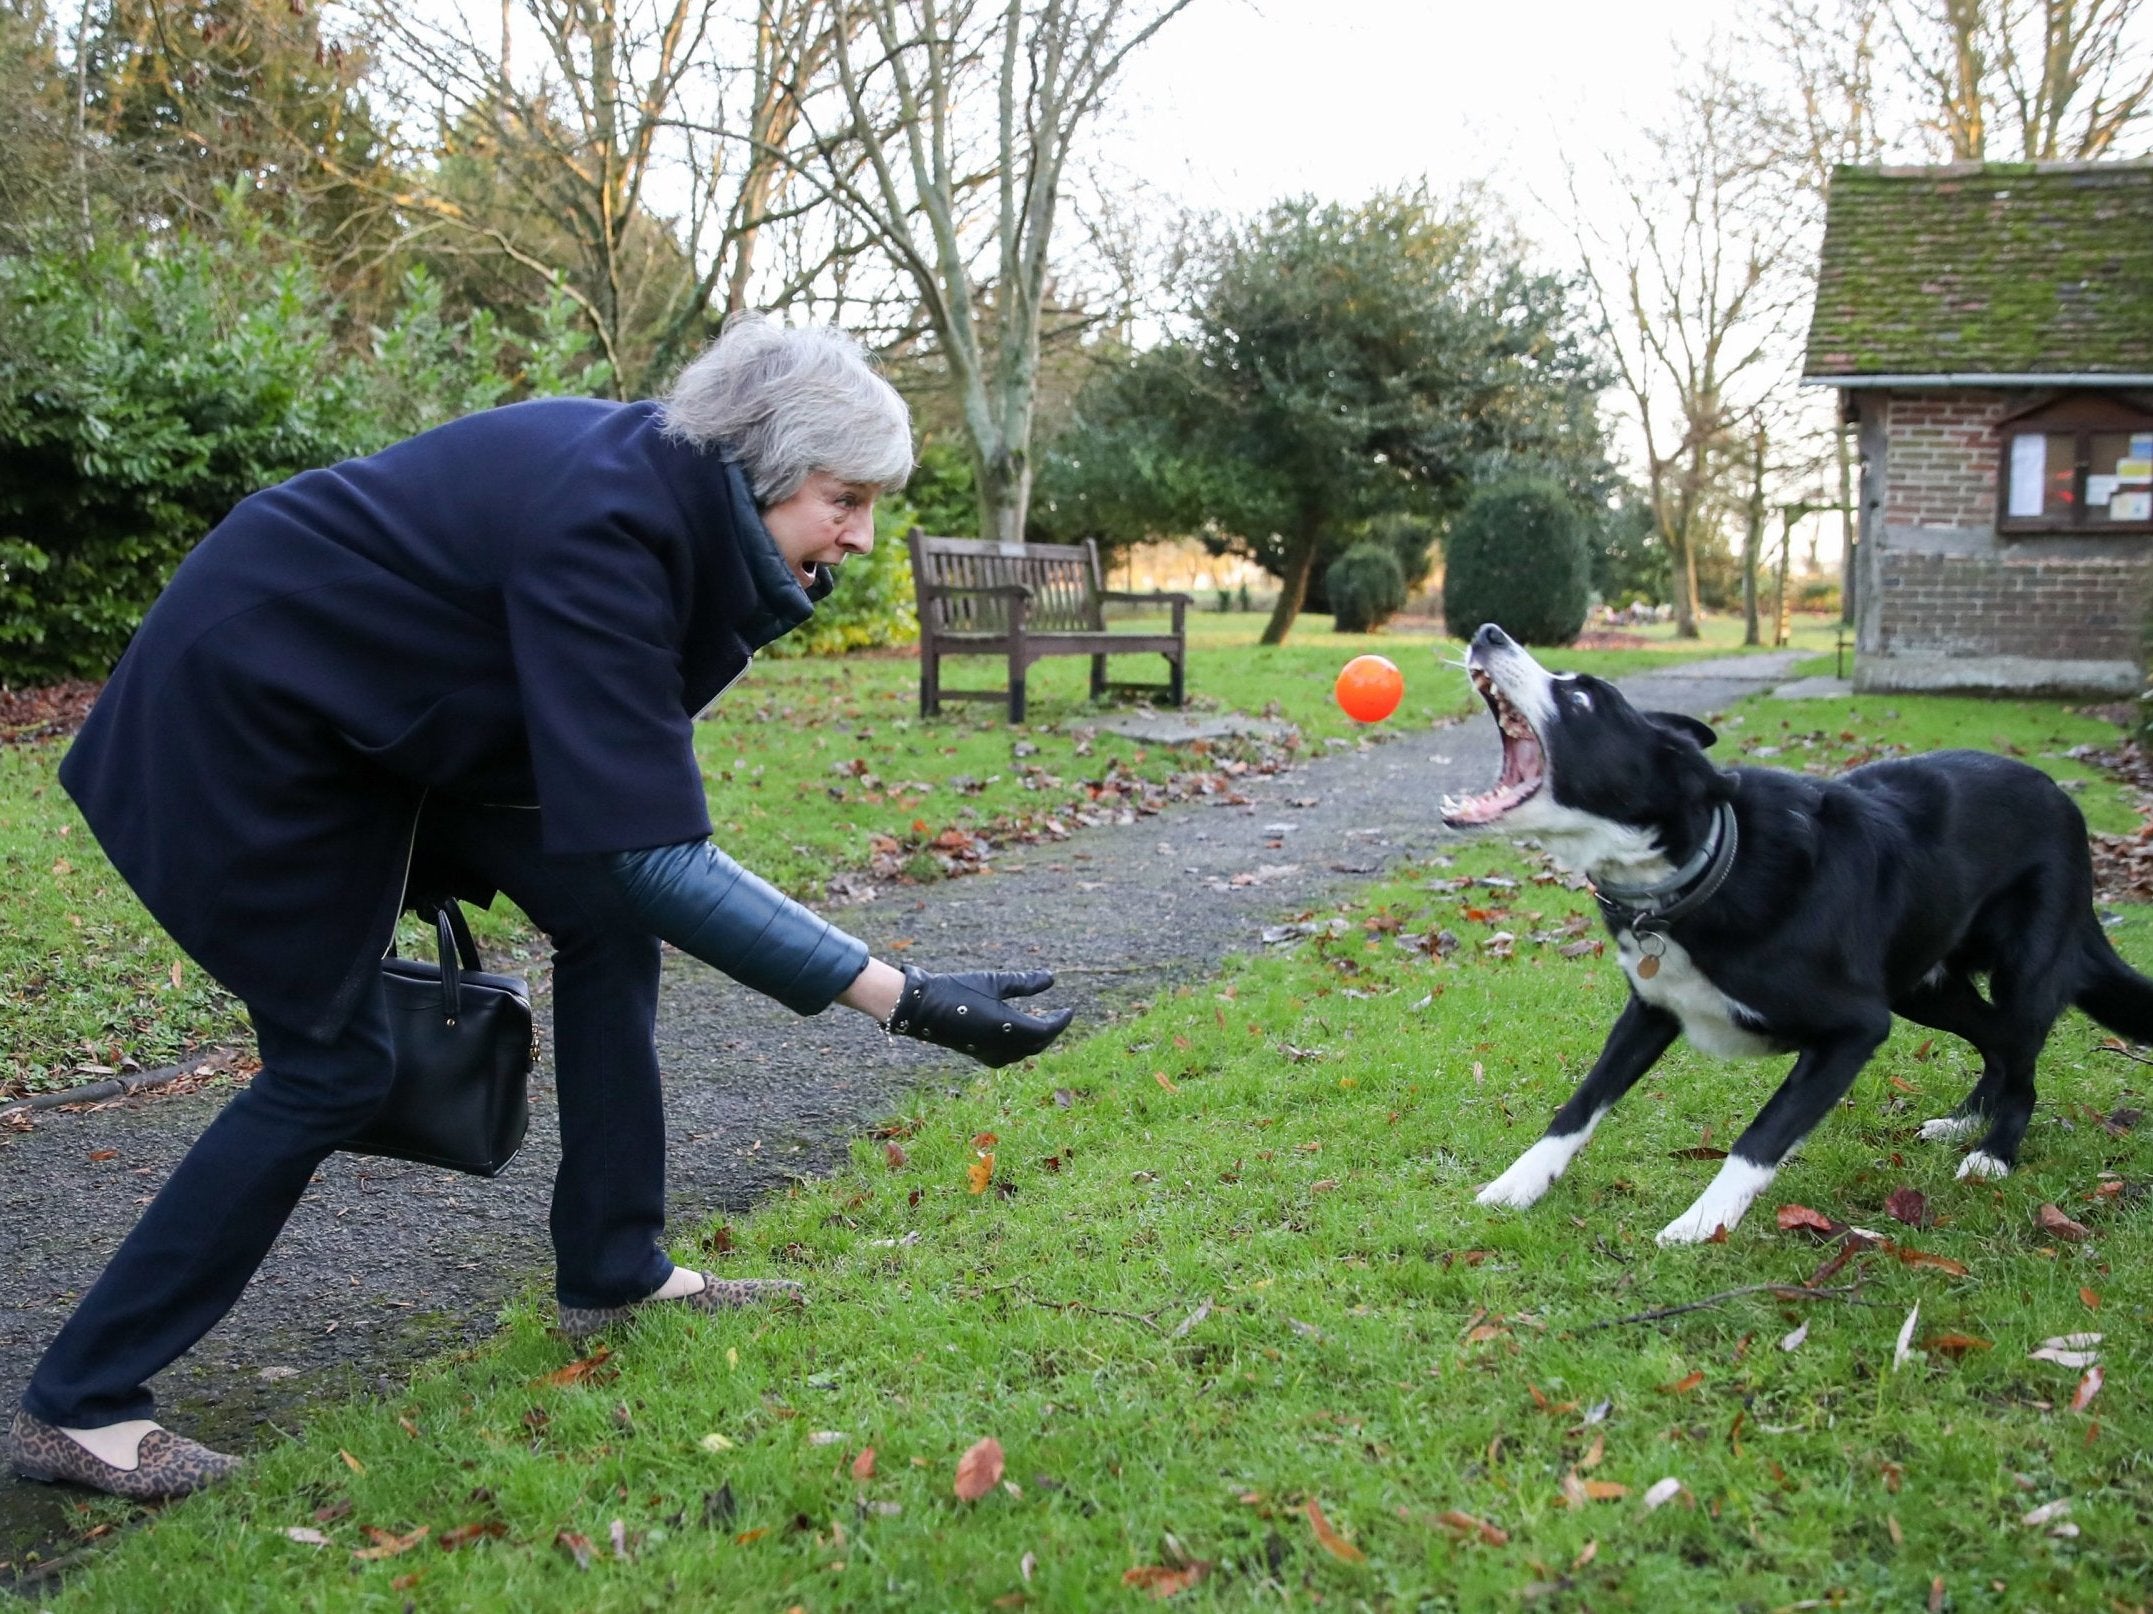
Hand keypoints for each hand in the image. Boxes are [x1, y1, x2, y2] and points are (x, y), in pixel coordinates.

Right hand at [884, 966, 1072, 1067]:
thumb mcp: (994, 981)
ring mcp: (990, 1053)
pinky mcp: (979, 1055)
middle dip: (1051, 1031)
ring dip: (1037, 1040)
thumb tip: (1051, 978)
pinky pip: (1009, 1056)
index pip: (1046, 1030)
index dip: (1060, 1021)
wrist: (923, 1007)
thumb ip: (1024, 982)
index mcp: (1009, 1027)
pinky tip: (1018, 1036)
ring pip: (1024, 1052)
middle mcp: (1002, 1046)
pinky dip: (1021, 1047)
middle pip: (1038, 1044)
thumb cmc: (959, 989)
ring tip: (1043, 1024)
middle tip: (1059, 1016)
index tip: (1069, 1010)